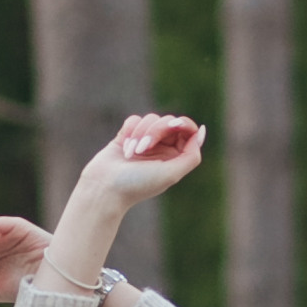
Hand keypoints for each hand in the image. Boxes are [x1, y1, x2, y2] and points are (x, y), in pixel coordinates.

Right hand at [79, 113, 206, 206]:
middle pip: (169, 121)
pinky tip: (124, 148)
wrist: (104, 188)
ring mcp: (144, 142)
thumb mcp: (171, 174)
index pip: (188, 130)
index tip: (175, 125)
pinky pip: (134, 120)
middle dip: (157, 130)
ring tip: (132, 153)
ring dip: (141, 133)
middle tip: (144, 148)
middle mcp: (162, 149)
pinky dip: (130, 131)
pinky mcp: (127, 136)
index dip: (183, 124)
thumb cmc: (137, 185)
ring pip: (151, 118)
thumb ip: (191, 155)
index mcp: (175, 158)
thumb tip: (201, 131)